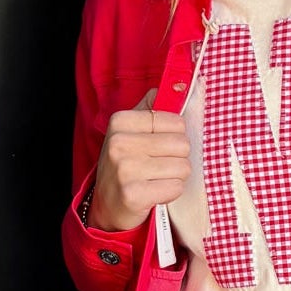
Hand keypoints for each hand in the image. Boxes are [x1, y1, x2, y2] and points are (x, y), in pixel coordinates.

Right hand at [89, 87, 191, 230]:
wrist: (107, 205)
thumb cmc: (126, 164)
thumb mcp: (131, 130)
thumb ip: (152, 108)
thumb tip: (179, 86)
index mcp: (121, 121)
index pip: (176, 122)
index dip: (174, 136)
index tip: (157, 147)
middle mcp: (120, 143)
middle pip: (182, 144)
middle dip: (177, 158)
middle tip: (158, 167)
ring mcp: (125, 169)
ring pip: (183, 167)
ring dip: (175, 177)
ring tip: (156, 180)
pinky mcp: (133, 195)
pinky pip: (176, 188)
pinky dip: (171, 193)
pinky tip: (155, 193)